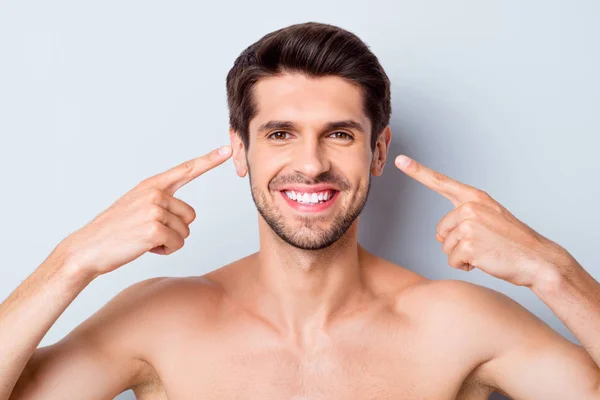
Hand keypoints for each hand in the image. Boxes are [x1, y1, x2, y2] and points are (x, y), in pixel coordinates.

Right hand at [56, 145, 231, 277]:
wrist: (88, 248)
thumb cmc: (115, 230)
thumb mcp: (137, 206)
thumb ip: (161, 202)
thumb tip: (187, 215)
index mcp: (152, 185)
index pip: (186, 169)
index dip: (209, 160)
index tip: (228, 150)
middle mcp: (155, 193)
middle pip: (190, 215)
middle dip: (175, 229)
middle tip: (148, 231)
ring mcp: (154, 209)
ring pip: (185, 232)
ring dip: (168, 241)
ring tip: (143, 238)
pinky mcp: (154, 228)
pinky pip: (177, 244)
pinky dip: (164, 250)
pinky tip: (144, 246)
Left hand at [394, 154, 568, 287]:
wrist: (538, 260)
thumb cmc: (513, 242)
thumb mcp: (490, 218)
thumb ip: (464, 218)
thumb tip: (440, 235)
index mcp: (475, 198)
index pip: (440, 182)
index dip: (417, 171)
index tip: (400, 160)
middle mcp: (470, 207)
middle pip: (441, 231)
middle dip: (456, 243)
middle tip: (484, 244)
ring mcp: (469, 225)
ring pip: (445, 247)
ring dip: (462, 256)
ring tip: (487, 251)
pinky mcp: (468, 244)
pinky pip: (453, 261)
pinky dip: (466, 266)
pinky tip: (485, 261)